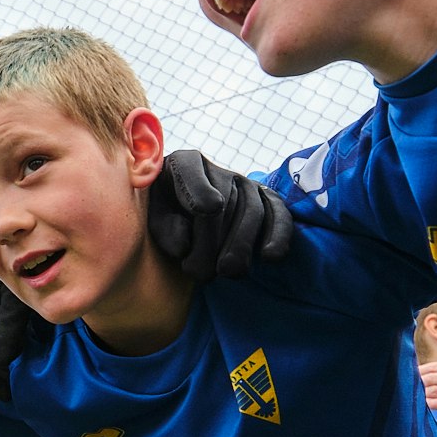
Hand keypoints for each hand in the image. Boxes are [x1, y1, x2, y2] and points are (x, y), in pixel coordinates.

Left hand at [147, 150, 291, 280]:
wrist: (187, 220)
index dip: (198, 189)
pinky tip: (269, 256)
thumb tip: (185, 247)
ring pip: (251, 211)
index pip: (190, 168)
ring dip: (240, 244)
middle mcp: (216, 170)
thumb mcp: (157, 220)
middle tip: (202, 272)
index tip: (204, 210)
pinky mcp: (267, 200)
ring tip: (227, 271)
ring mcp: (245, 183)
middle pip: (223, 200)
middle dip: (212, 240)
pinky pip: (279, 214)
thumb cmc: (168, 219)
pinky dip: (278, 235)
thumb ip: (166, 229)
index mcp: (183, 164)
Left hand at [420, 348, 436, 421]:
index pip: (434, 366)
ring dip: (421, 393)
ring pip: (432, 390)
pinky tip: (423, 406)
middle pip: (429, 378)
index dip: (421, 370)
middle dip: (417, 382)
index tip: (413, 375)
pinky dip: (429, 404)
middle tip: (409, 386)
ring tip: (413, 396)